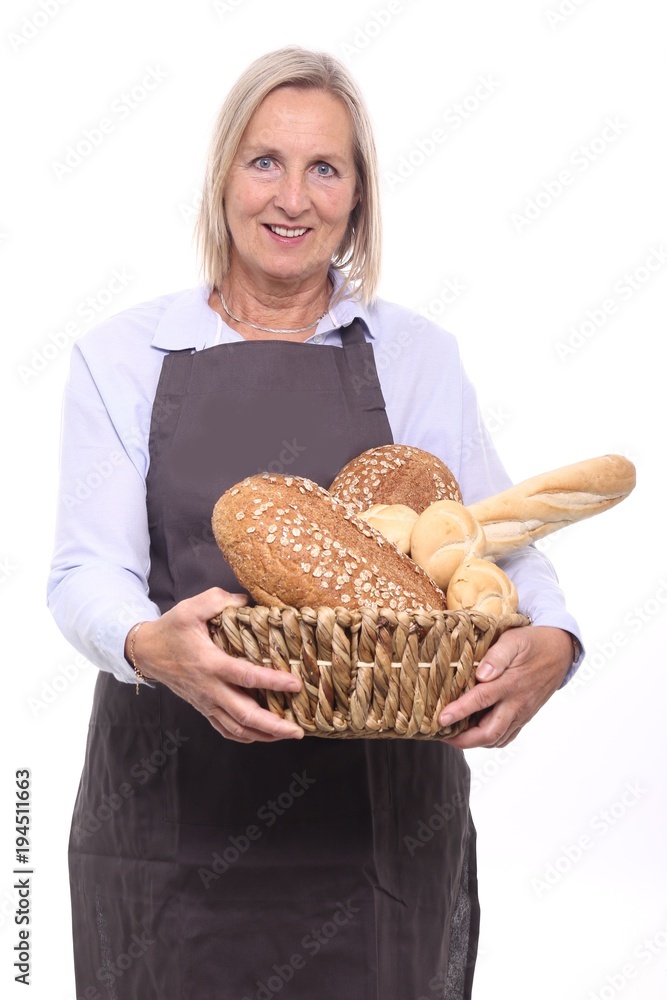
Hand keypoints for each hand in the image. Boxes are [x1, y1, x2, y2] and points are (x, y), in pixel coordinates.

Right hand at [126, 588, 303, 743]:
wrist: (147, 652)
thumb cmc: (171, 630)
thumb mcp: (191, 608)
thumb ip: (217, 600)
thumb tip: (245, 600)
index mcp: (211, 664)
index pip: (247, 676)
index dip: (273, 682)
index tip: (296, 684)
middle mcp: (211, 689)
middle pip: (245, 715)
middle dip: (274, 726)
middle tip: (299, 731)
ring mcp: (207, 702)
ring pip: (237, 728)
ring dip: (264, 735)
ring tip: (287, 734)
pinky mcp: (204, 708)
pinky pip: (225, 730)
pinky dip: (246, 737)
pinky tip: (262, 736)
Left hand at [438, 626, 573, 748]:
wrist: (560, 652)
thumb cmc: (532, 643)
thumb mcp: (514, 640)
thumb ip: (497, 656)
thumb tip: (482, 674)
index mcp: (511, 683)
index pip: (481, 700)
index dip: (459, 711)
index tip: (441, 719)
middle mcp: (517, 703)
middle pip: (489, 732)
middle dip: (463, 740)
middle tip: (442, 735)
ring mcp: (522, 713)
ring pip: (497, 739)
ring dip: (474, 742)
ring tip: (452, 735)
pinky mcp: (524, 717)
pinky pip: (506, 737)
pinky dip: (488, 741)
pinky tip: (474, 734)